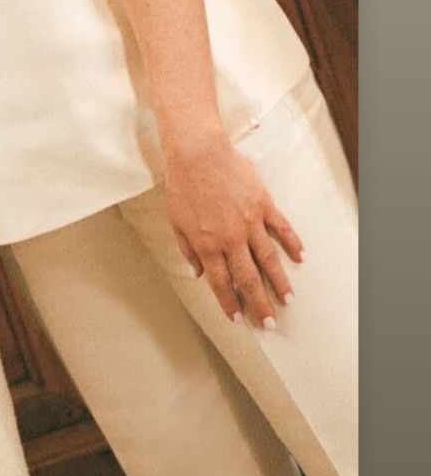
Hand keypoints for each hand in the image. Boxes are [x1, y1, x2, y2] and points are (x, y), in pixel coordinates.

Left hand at [164, 133, 304, 329]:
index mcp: (207, 245)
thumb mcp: (176, 222)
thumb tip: (198, 274)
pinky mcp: (263, 205)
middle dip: (259, 303)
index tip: (238, 318)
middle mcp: (230, 239)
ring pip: (269, 259)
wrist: (198, 153)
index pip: (221, 283)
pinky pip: (281, 228)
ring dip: (279, 282)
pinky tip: (300, 257)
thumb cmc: (183, 186)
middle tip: (269, 322)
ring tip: (288, 299)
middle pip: (248, 278)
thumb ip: (188, 250)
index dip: (230, 303)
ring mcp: (250, 222)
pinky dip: (292, 244)